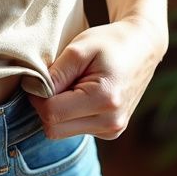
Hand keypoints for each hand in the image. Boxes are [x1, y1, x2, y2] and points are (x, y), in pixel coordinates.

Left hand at [29, 13, 168, 139]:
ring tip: (73, 86)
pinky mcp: (110, 133)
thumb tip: (33, 92)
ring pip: (61, 132)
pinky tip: (81, 95)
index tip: (41, 78)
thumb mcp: (79, 49)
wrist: (143, 47)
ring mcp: (112, 131)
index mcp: (104, 100)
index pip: (51, 113)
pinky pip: (75, 130)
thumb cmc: (111, 42)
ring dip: (58, 112)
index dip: (37, 96)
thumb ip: (55, 73)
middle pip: (53, 129)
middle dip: (46, 107)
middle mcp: (110, 122)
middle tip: (56, 82)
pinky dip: (70, 115)